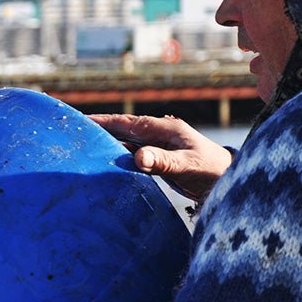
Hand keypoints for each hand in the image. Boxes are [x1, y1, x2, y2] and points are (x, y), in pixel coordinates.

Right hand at [88, 113, 232, 201]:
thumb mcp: (188, 165)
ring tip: (81, 148)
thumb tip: (138, 157)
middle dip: (98, 129)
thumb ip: (163, 161)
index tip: (81, 120)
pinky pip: (131, 156)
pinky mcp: (157, 161)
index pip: (127, 122)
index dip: (103, 121)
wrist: (228, 181)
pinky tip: (103, 163)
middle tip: (72, 132)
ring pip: (124, 143)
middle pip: (122, 130)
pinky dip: (116, 158)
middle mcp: (158, 135)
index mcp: (164, 129)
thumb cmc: (213, 170)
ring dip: (105, 144)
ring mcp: (157, 148)